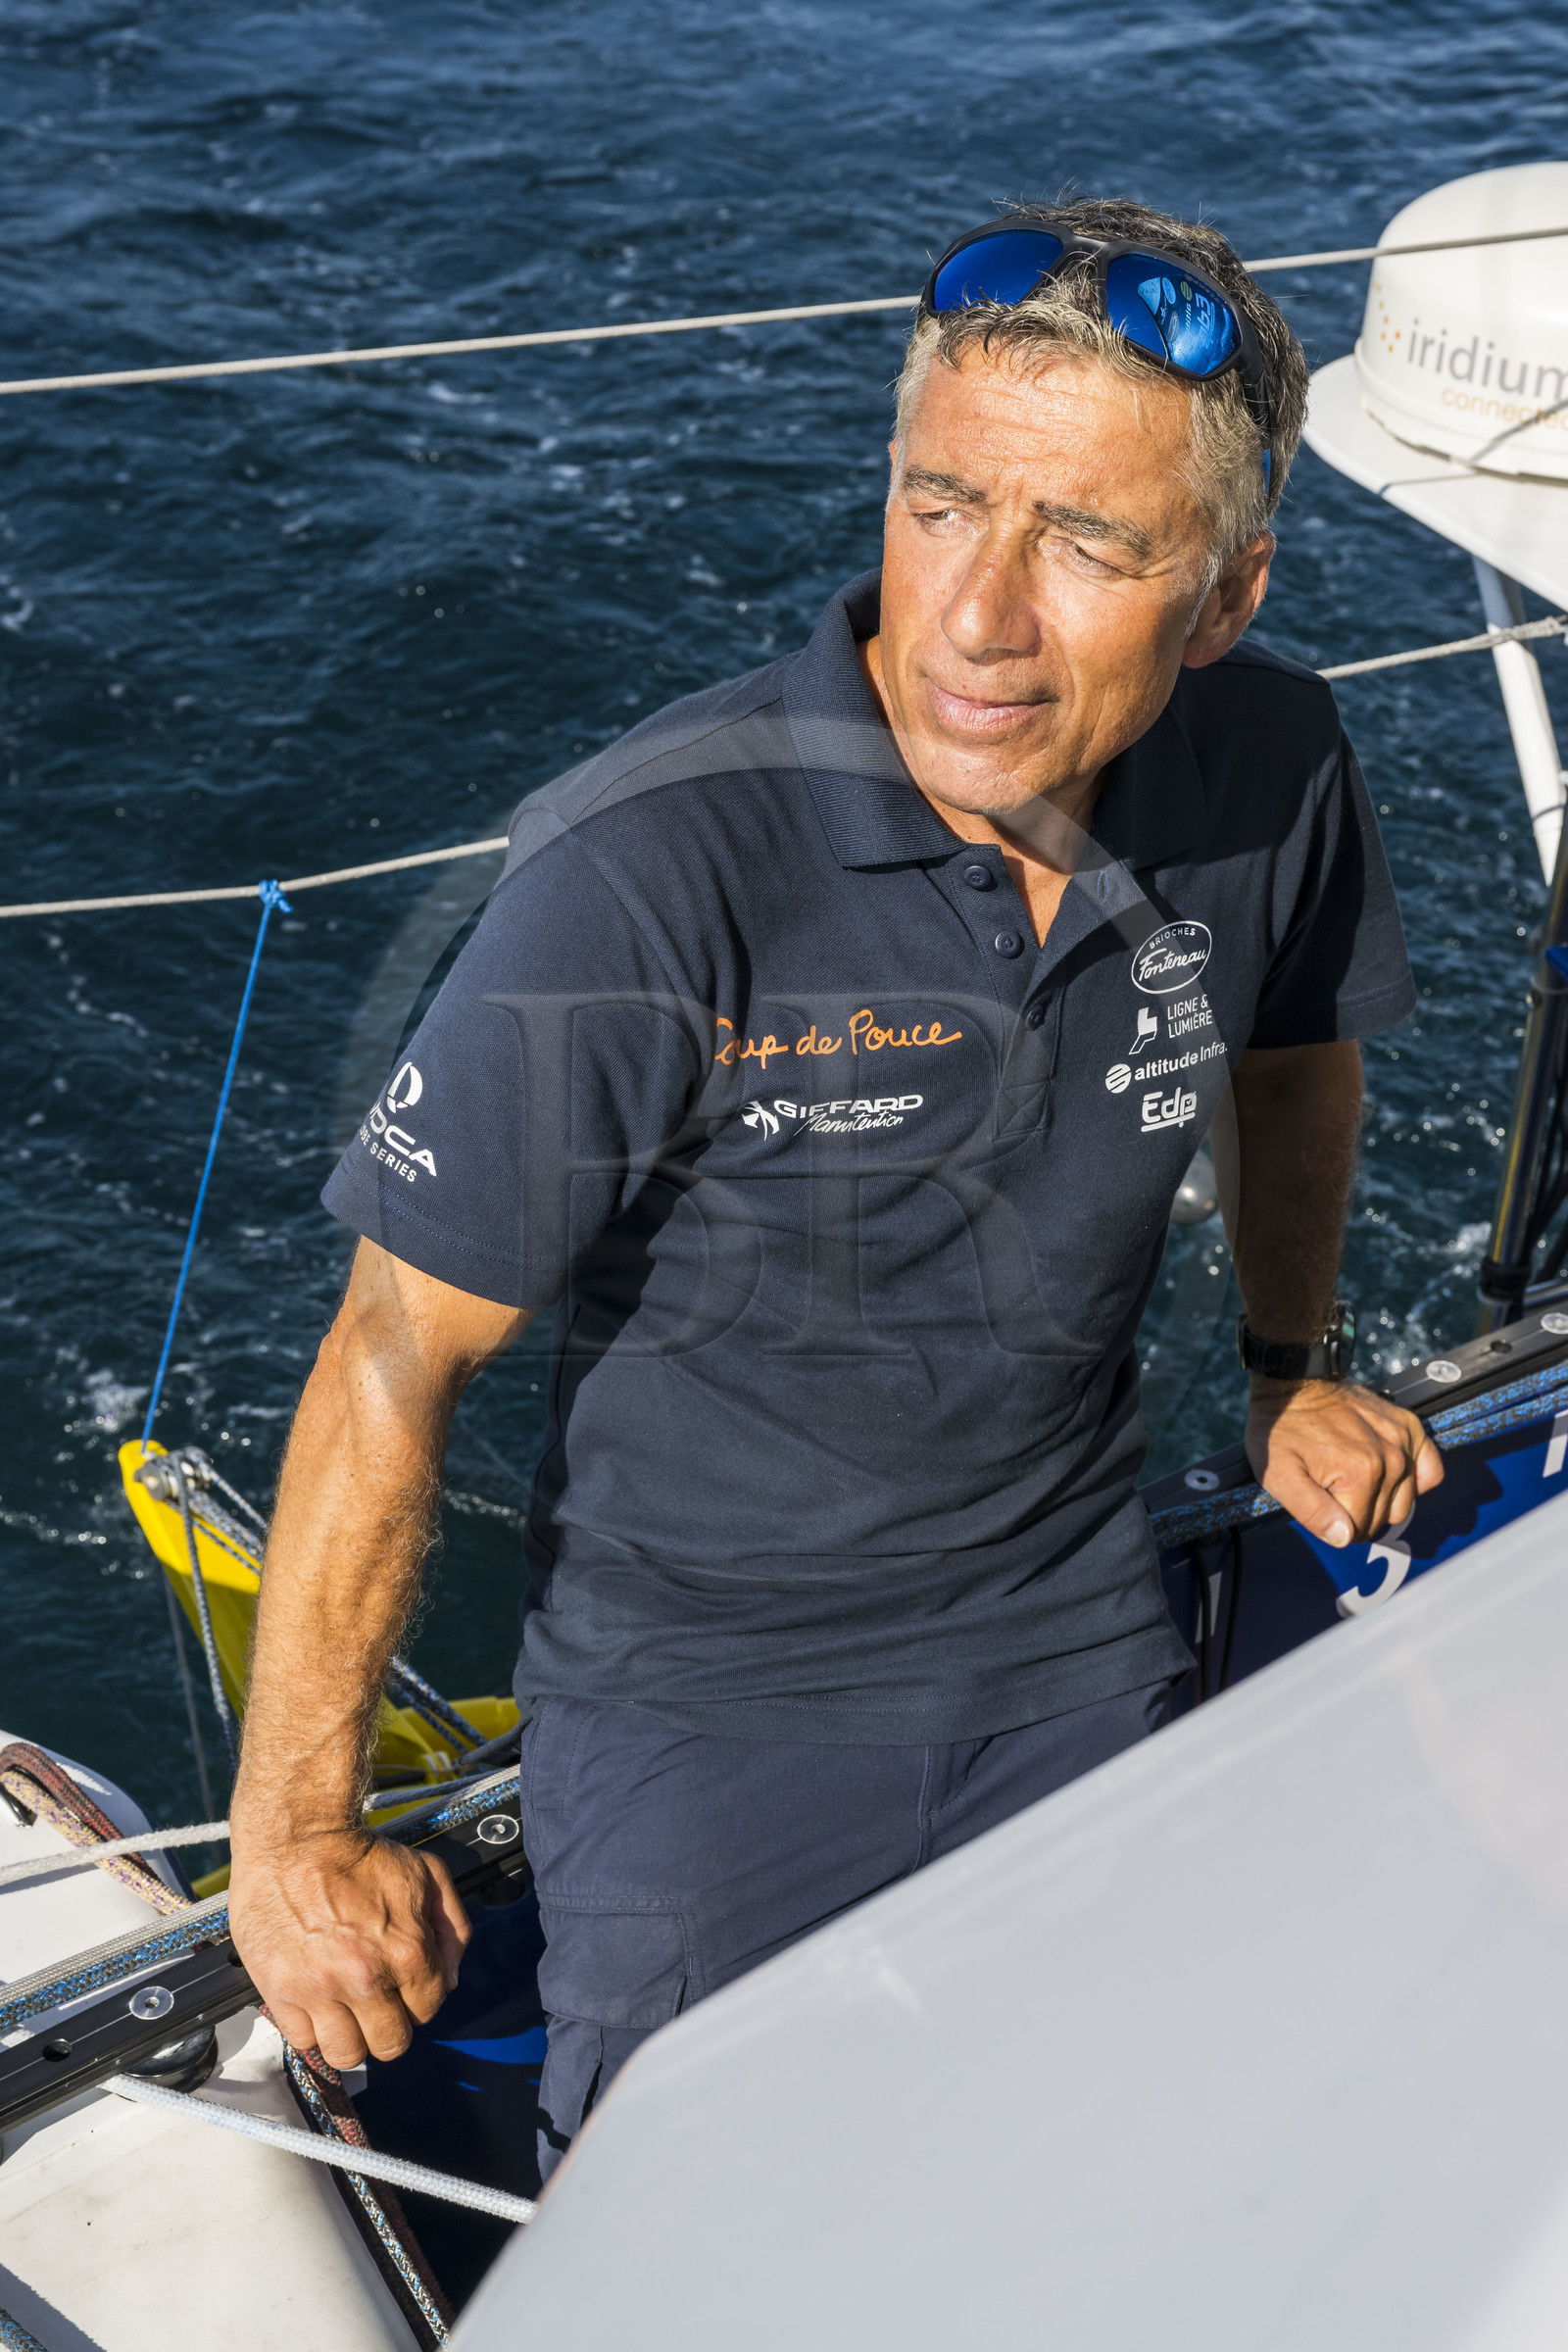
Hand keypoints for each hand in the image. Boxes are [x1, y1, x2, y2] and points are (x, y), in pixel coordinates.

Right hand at [229, 1830, 470, 2068]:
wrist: (296, 1839)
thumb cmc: (359, 1855)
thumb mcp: (427, 1873)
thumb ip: (452, 1928)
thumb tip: (449, 1979)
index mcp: (407, 1951)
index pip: (428, 2010)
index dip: (420, 1999)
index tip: (405, 1986)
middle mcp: (365, 1979)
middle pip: (390, 2044)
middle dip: (390, 2026)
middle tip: (377, 2003)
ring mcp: (320, 1989)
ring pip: (347, 2054)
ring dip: (351, 2037)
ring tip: (346, 2010)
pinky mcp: (280, 1991)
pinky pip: (303, 2041)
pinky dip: (312, 2029)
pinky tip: (317, 2002)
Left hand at [1245, 1378, 1443, 1547]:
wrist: (1295, 1382)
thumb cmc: (1282, 1427)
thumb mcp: (1279, 1474)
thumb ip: (1311, 1511)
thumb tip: (1344, 1538)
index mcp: (1360, 1475)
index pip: (1357, 1531)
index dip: (1334, 1523)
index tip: (1319, 1501)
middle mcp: (1391, 1460)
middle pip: (1382, 1519)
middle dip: (1355, 1513)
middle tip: (1331, 1489)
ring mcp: (1403, 1442)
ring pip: (1404, 1503)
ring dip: (1382, 1500)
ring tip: (1354, 1479)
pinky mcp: (1410, 1428)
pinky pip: (1430, 1472)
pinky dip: (1414, 1481)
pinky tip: (1390, 1476)